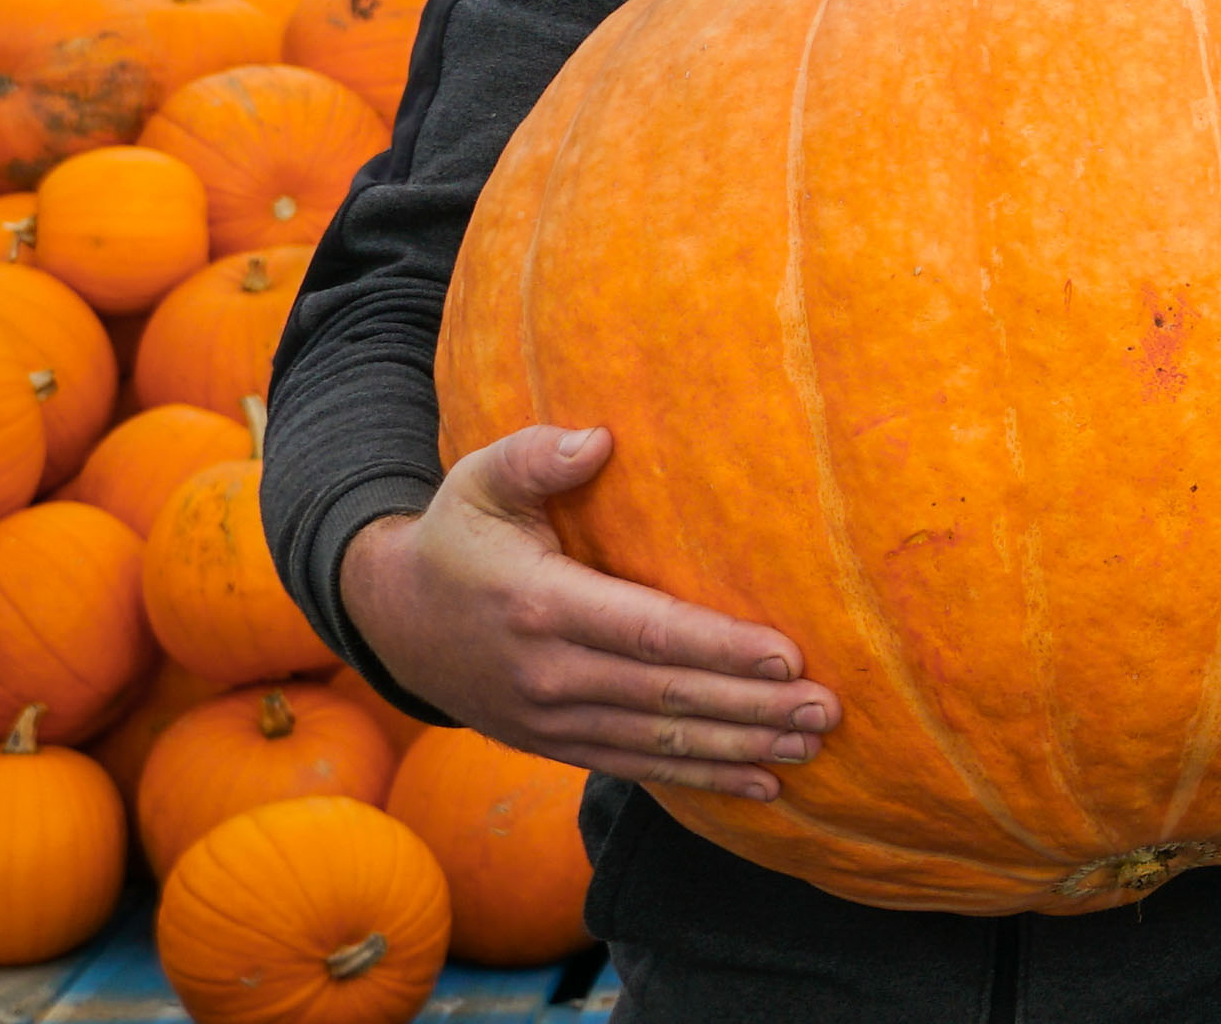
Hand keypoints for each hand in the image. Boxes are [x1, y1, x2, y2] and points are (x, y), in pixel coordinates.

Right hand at [338, 426, 838, 799]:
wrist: (393, 620)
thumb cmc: (458, 535)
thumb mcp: (480, 480)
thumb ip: (536, 456)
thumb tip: (598, 440)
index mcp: (541, 604)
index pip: (649, 632)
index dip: (720, 648)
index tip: (788, 656)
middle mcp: (549, 673)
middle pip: (668, 697)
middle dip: (752, 707)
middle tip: (827, 710)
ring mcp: (551, 718)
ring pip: (660, 742)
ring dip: (740, 749)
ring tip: (811, 745)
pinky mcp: (554, 744)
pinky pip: (637, 767)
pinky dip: (701, 779)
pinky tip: (763, 781)